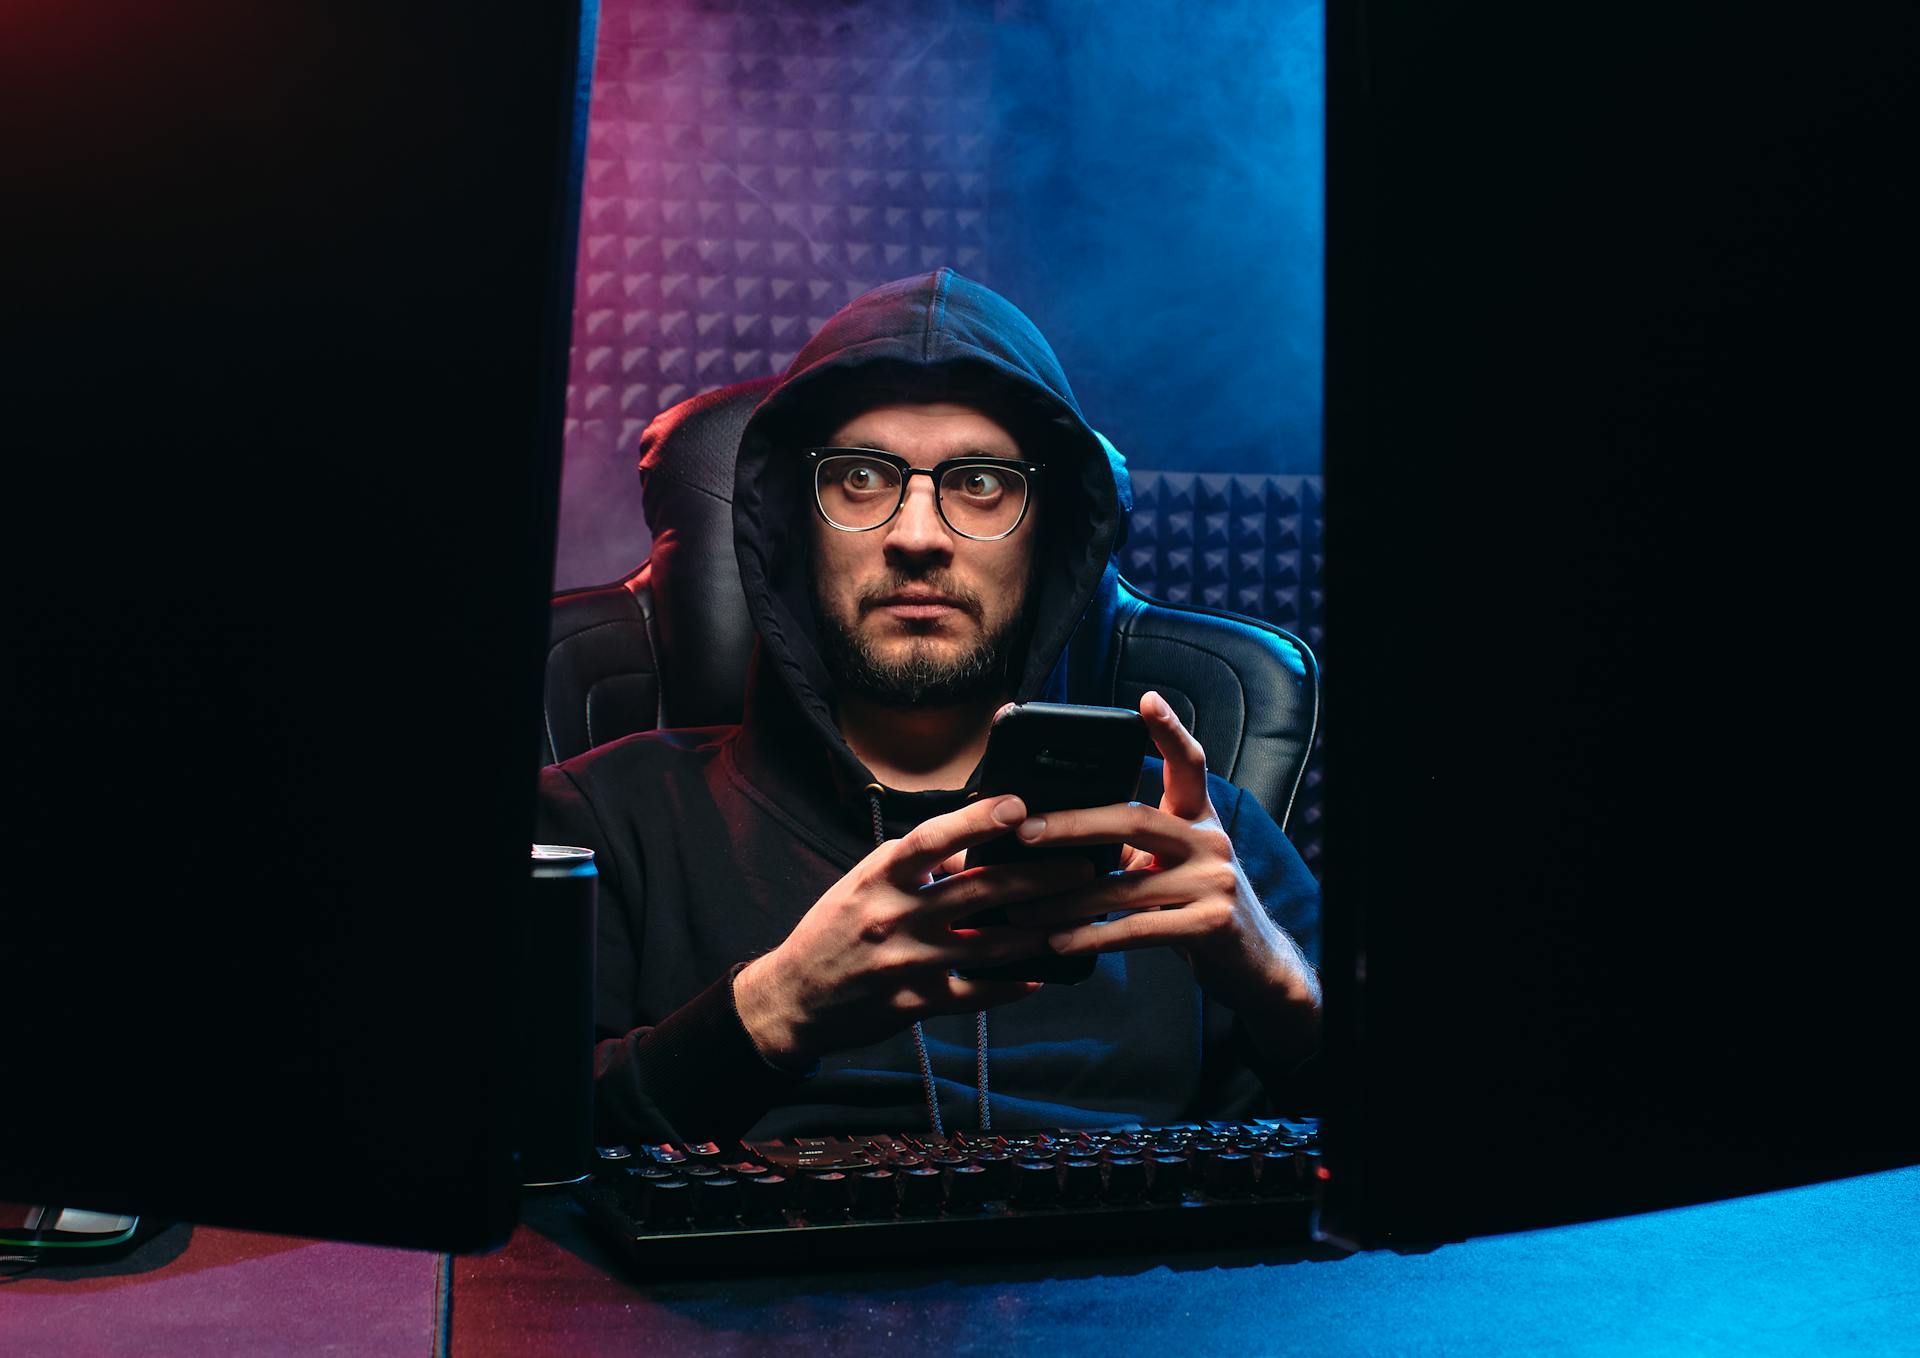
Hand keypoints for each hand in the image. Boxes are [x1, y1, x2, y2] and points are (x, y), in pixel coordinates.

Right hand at [732, 794, 1091, 1068]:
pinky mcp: (914, 1003)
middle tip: (1081, 866)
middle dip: (1038, 877)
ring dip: (1038, 930)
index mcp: (878, 877)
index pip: (933, 838)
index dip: (978, 819)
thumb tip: (971, 847)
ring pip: (989, 945)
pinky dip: (1011, 986)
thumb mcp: (862, 883)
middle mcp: (893, 915)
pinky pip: (975, 994)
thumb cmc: (833, 930)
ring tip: (1076, 917)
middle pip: (978, 890)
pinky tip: (1039, 976)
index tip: (1019, 805)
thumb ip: (913, 866)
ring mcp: (906, 963)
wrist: (792, 997)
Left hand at [1002, 692, 1320, 1038]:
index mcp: (1198, 816)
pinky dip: (1093, 937)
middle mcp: (1211, 841)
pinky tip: (1059, 942)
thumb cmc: (1191, 903)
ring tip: (1020, 908)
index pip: (1189, 763)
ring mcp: (1216, 882)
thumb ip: (1128, 843)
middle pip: (1135, 820)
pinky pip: (1140, 929)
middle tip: (1024, 831)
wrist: (1251, 961)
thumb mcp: (1169, 862)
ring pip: (1126, 886)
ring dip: (1066, 900)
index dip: (1169, 730)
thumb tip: (1049, 829)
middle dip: (1073, 824)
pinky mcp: (1212, 925)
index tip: (1145, 701)